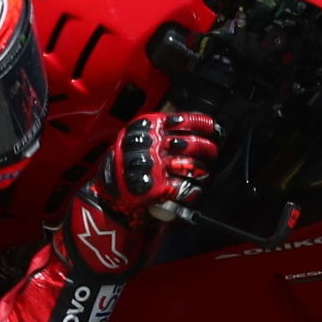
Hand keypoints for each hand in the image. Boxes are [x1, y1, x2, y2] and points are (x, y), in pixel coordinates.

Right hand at [54, 112, 221, 273]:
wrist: (105, 200)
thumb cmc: (126, 171)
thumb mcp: (136, 142)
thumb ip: (161, 132)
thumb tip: (196, 126)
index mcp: (143, 127)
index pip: (182, 121)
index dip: (204, 125)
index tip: (215, 130)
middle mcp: (146, 144)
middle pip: (190, 144)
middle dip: (207, 149)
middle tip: (211, 153)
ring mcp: (150, 166)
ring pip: (191, 166)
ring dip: (202, 172)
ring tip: (202, 175)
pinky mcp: (155, 188)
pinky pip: (185, 188)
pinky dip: (192, 192)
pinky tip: (191, 193)